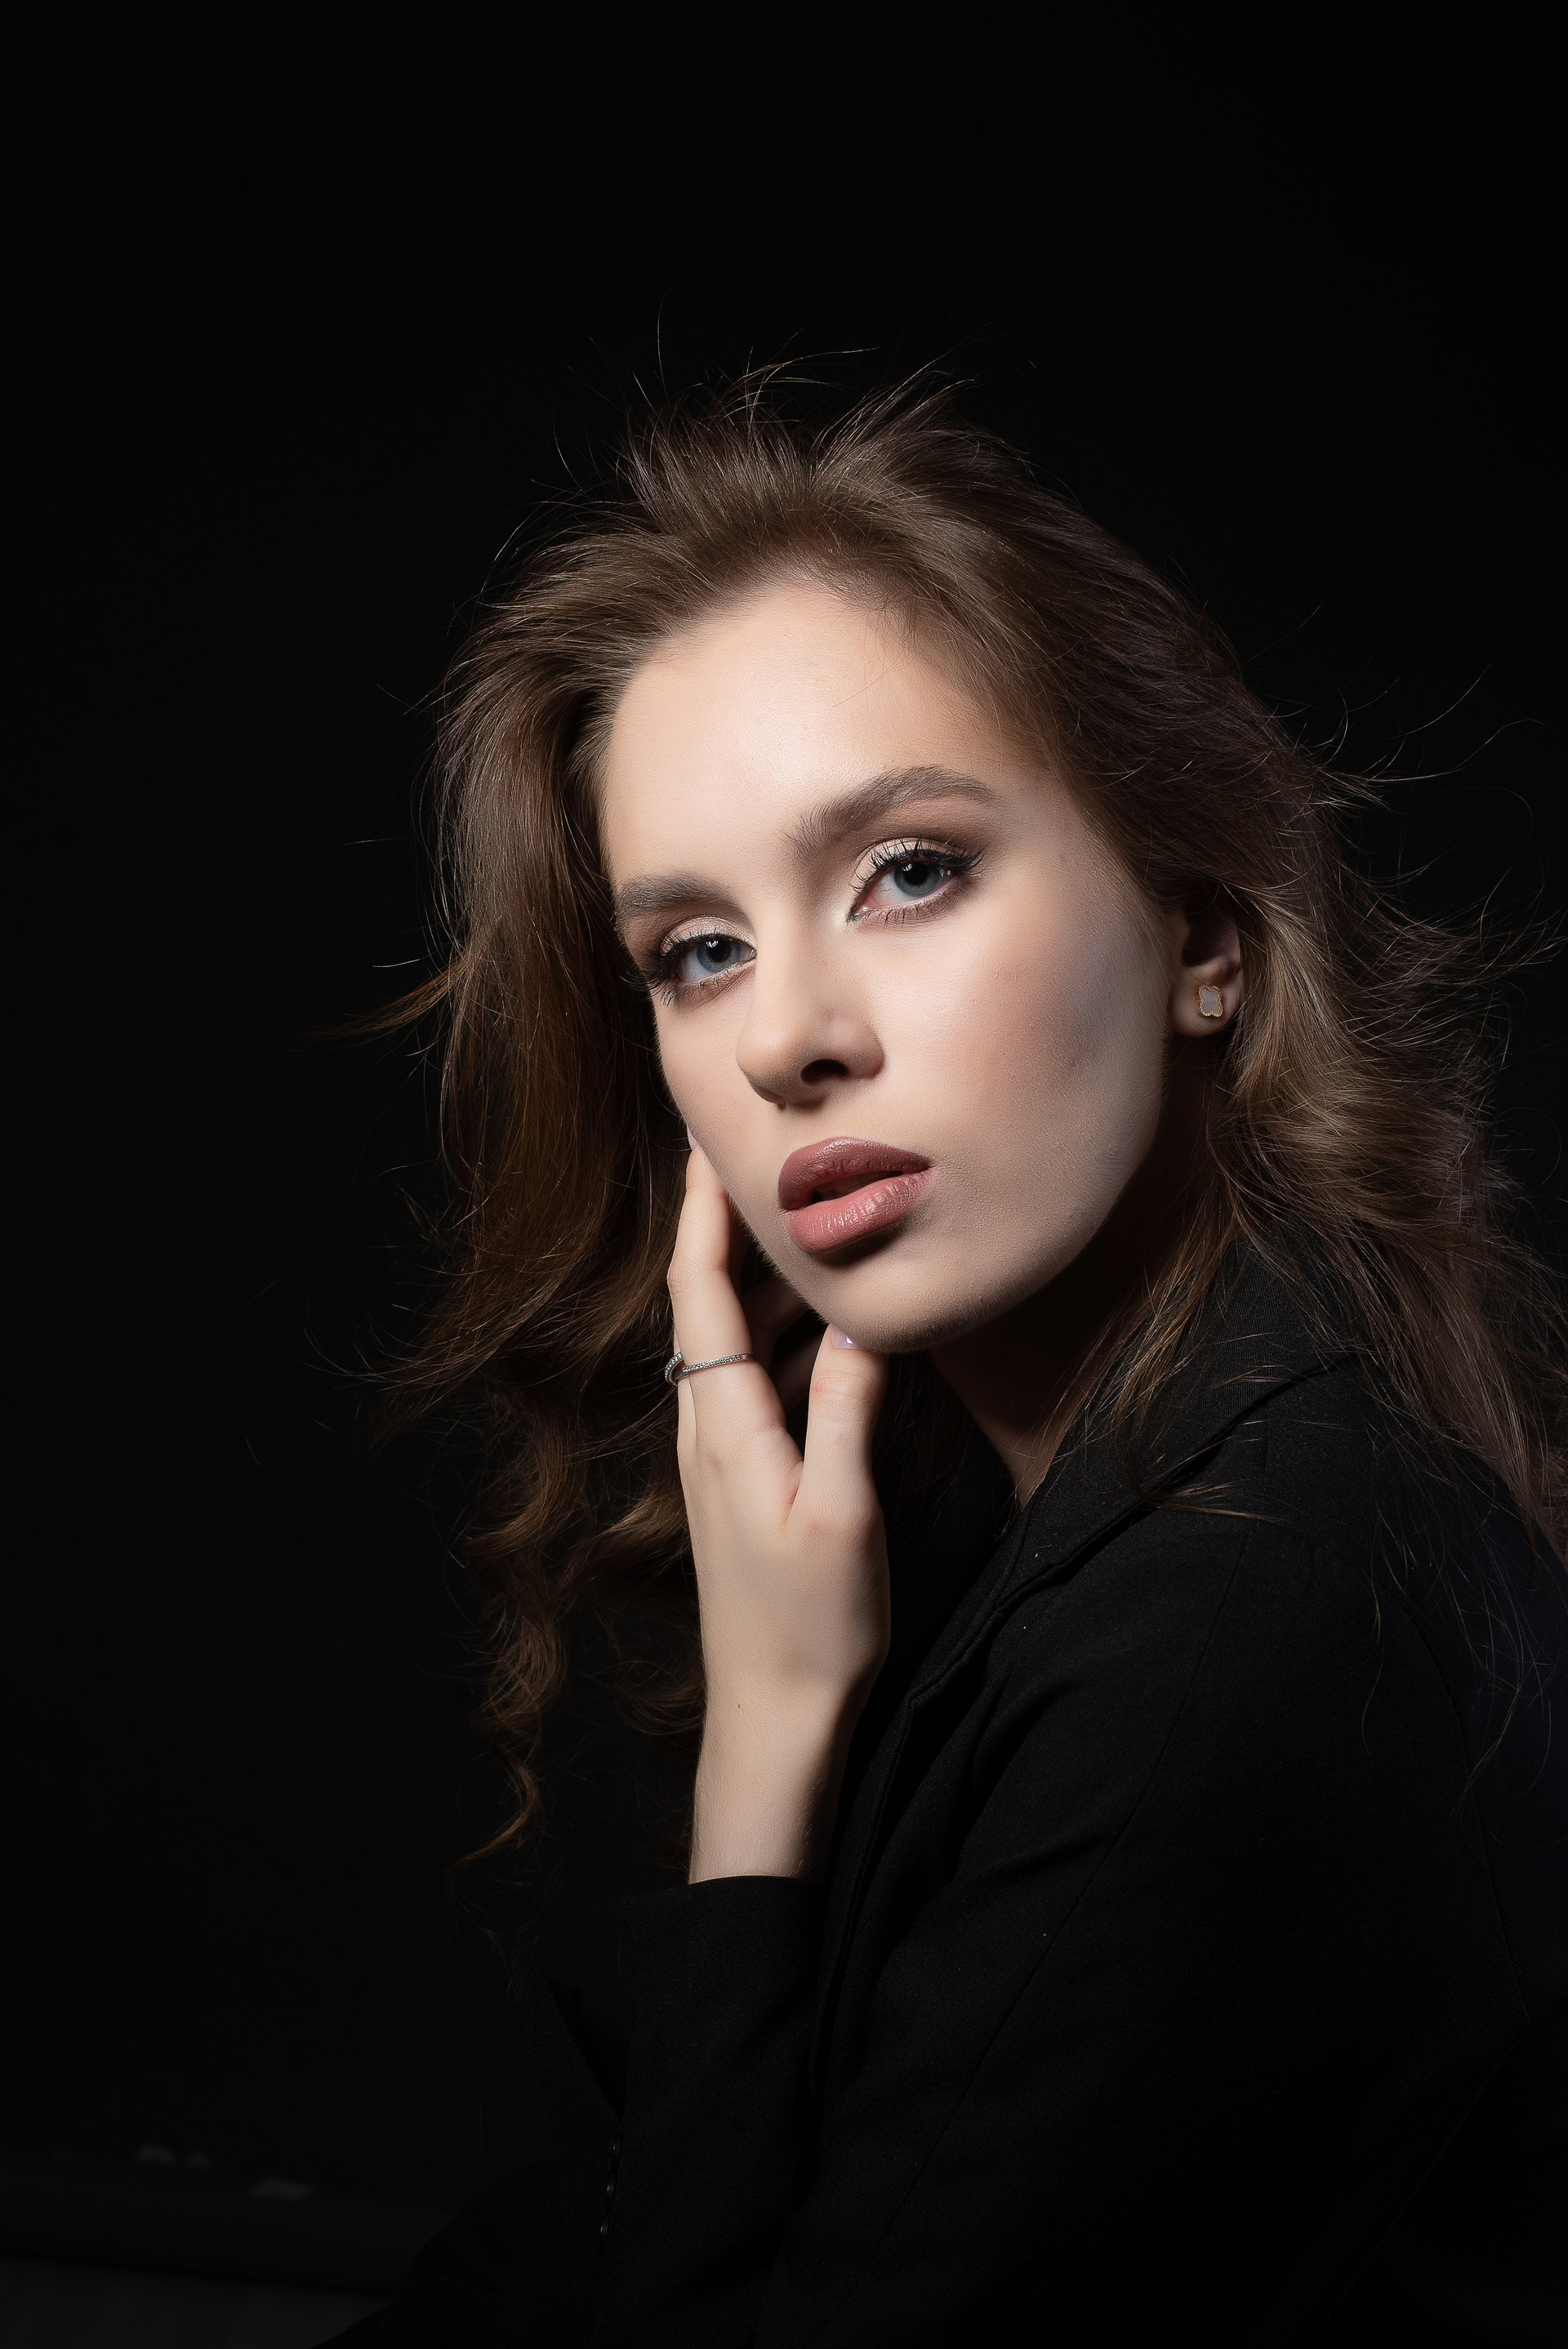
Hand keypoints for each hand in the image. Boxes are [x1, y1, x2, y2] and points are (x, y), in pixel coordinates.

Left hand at [668, 1143, 889, 1881]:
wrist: (772, 1723)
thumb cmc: (811, 1628)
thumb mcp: (844, 1513)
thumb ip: (849, 1409)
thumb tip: (864, 1316)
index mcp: (723, 1425)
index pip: (699, 1290)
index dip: (702, 1212)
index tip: (710, 1140)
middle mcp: (706, 1429)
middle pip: (707, 1301)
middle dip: (732, 1224)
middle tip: (772, 1157)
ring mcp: (719, 1457)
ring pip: (730, 1340)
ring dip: (761, 1278)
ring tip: (806, 1219)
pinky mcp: (741, 1482)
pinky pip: (751, 1380)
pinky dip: (779, 1334)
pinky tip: (823, 1326)